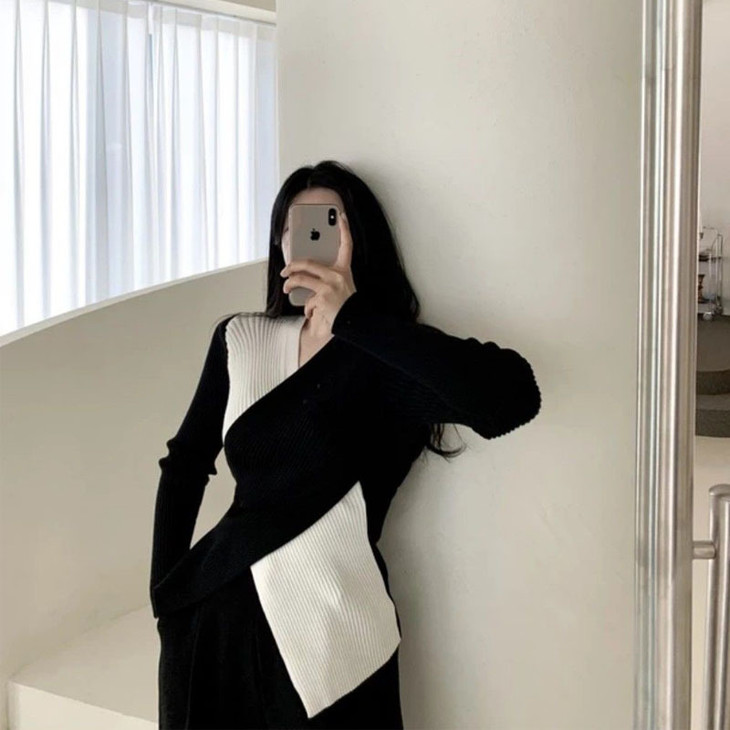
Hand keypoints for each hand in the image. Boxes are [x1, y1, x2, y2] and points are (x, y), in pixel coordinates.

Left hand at [280, 209, 356, 326]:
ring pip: (300, 280)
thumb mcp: (342, 287)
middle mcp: (337, 275)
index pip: (347, 245)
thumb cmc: (346, 305)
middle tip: (285, 270)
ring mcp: (329, 286)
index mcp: (344, 270)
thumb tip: (306, 276)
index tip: (342, 216)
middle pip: (308, 263)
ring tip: (287, 288)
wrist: (354, 321)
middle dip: (292, 266)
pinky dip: (307, 309)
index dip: (345, 229)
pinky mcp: (323, 297)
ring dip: (289, 284)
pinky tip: (312, 313)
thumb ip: (328, 278)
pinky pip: (307, 300)